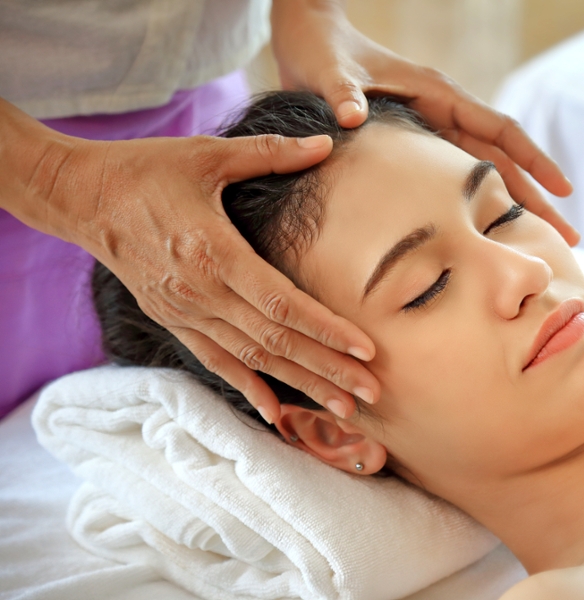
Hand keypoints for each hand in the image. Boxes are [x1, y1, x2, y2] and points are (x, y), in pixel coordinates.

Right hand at [1, 99, 378, 423]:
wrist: (81, 197)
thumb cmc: (147, 170)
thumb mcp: (208, 154)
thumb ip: (270, 152)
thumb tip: (328, 142)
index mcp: (215, 253)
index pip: (282, 303)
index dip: (326, 329)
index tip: (366, 349)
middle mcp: (201, 293)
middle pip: (275, 341)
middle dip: (327, 368)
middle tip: (370, 393)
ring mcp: (185, 312)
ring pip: (252, 359)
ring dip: (299, 385)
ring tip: (341, 407)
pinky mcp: (173, 320)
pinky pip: (216, 361)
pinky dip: (248, 387)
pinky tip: (277, 413)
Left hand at [270, 0, 579, 245]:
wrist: (307, 41)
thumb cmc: (323, 50)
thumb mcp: (330, 71)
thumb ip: (342, 93)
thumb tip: (351, 117)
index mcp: (438, 94)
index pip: (501, 129)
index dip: (534, 160)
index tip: (564, 189)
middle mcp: (444, 113)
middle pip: (504, 161)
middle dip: (537, 198)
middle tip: (570, 238)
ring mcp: (432, 131)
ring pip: (485, 174)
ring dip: (513, 207)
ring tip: (538, 244)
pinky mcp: (415, 147)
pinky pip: (454, 180)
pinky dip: (476, 205)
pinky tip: (484, 234)